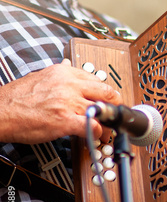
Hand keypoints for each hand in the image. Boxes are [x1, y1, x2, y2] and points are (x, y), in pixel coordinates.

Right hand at [0, 59, 121, 143]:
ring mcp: (68, 102)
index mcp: (64, 73)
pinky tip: (94, 136)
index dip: (106, 93)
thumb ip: (59, 74)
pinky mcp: (65, 120)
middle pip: (106, 92)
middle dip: (115, 106)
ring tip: (106, 131)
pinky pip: (92, 126)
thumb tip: (69, 66)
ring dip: (107, 124)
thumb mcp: (41, 76)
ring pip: (102, 111)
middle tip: (115, 116)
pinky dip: (97, 133)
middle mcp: (69, 85)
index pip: (97, 80)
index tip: (109, 101)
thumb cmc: (16, 98)